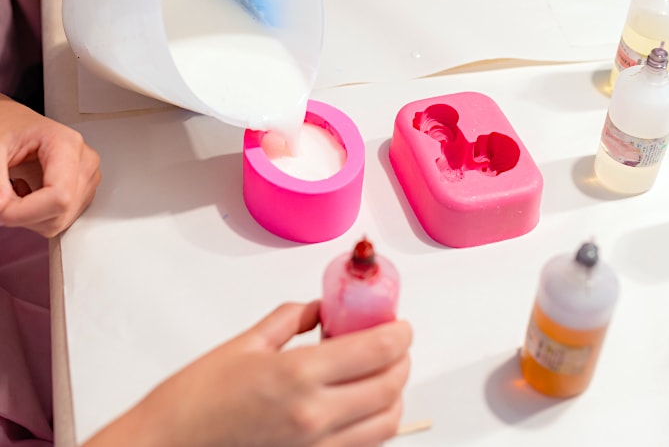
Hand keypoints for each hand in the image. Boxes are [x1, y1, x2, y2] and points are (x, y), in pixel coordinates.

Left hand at [0, 96, 100, 236]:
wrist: (12, 123)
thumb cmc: (7, 126)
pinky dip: (38, 216)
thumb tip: (2, 210)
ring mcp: (87, 177)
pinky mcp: (83, 191)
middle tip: (3, 198)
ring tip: (17, 191)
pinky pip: (61, 219)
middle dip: (24, 216)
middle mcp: (84, 161)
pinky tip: (29, 195)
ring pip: (61, 221)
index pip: (59, 196)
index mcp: (67, 143)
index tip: (1, 208)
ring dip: (30, 217)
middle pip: (61, 212)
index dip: (25, 212)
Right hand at [86, 302, 412, 446]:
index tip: (400, 323)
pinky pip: (363, 446)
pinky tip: (358, 405)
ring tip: (378, 374)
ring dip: (393, 394)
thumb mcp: (244, 344)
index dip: (400, 332)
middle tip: (392, 343)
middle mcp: (314, 416)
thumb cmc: (194, 401)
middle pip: (391, 386)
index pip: (378, 350)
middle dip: (401, 359)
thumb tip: (321, 309)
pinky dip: (373, 423)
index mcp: (298, 376)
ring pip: (386, 423)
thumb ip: (291, 320)